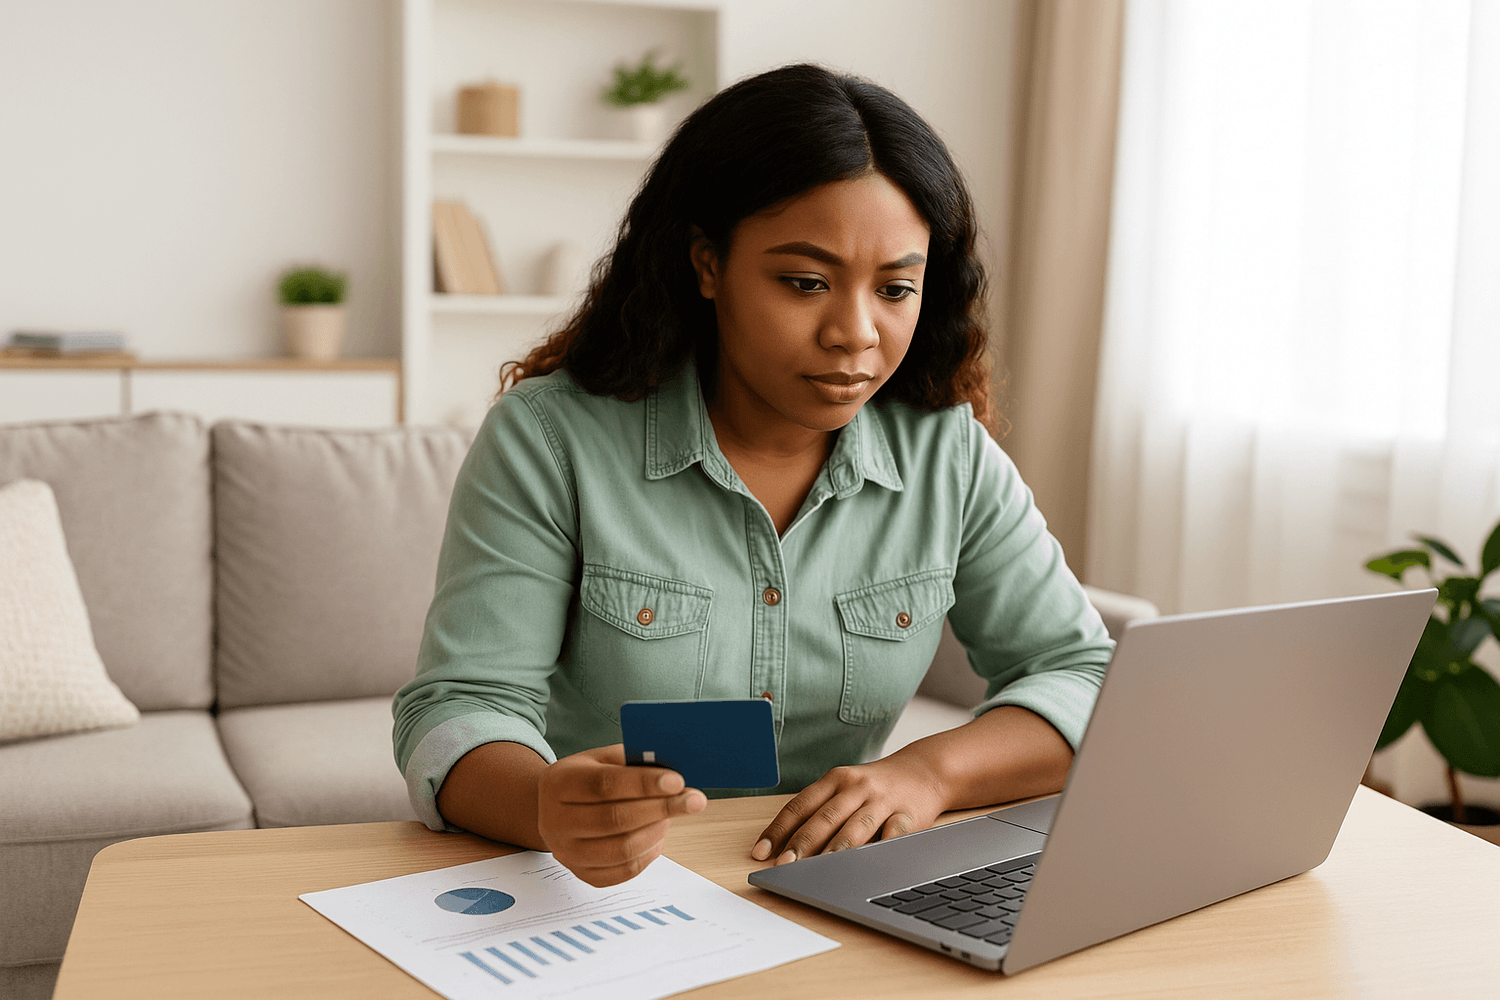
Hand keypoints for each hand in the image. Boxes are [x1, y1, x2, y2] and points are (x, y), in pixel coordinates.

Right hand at [535, 744, 706, 886]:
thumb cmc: (586, 778)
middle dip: (661, 809)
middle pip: (614, 819)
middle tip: (694, 800)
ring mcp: (566, 852)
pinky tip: (658, 836)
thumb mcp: (601, 759)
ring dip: (657, 831)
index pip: (604, 785)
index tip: (677, 781)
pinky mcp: (581, 873)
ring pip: (621, 849)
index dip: (643, 784)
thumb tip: (673, 771)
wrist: (552, 807)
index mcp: (559, 783)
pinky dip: (649, 854)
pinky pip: (623, 871)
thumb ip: (631, 761)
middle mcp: (556, 821)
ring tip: (672, 816)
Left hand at [749, 754, 947, 864]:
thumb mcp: (845, 787)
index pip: (800, 806)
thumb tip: (787, 846)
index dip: (778, 830)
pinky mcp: (907, 815)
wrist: (924, 771)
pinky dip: (879, 850)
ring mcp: (882, 800)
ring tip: (819, 871)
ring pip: (855, 827)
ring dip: (835, 850)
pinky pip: (892, 835)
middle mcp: (856, 787)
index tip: (761, 852)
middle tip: (784, 866)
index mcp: (836, 779)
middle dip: (802, 844)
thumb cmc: (874, 786)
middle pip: (825, 818)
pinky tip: (867, 866)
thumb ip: (820, 810)